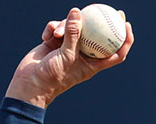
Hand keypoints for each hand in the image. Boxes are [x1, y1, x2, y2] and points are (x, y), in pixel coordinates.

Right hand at [4, 7, 134, 107]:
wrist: (29, 83)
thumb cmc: (52, 77)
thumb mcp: (66, 55)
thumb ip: (73, 34)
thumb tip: (77, 12)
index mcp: (93, 64)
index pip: (115, 53)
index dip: (124, 40)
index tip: (126, 25)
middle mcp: (83, 55)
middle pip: (97, 35)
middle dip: (103, 22)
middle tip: (109, 8)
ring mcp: (69, 48)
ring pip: (74, 28)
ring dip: (64, 27)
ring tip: (56, 33)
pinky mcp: (55, 42)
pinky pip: (57, 28)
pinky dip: (52, 29)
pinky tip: (46, 35)